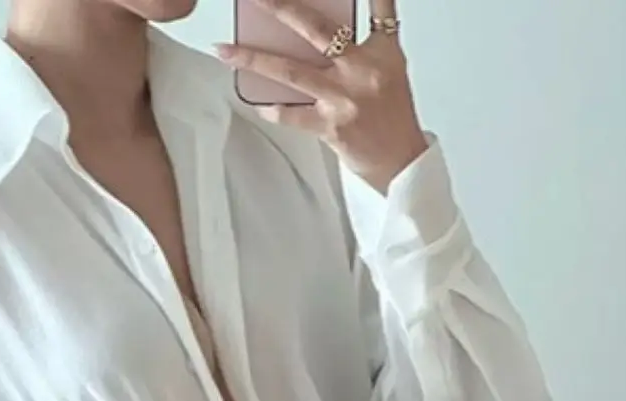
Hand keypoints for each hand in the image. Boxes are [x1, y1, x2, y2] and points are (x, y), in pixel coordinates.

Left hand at [216, 0, 427, 193]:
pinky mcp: (330, 127)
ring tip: (226, 50)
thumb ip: (367, 41)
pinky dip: (272, 109)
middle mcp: (361, 70)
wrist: (400, 161)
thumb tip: (331, 27)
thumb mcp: (391, 67)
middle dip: (281, 8)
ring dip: (254, 59)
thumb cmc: (392, 116)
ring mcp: (343, 98)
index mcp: (381, 51)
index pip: (376, 7)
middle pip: (316, 29)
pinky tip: (255, 102)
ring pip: (291, 71)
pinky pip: (292, 115)